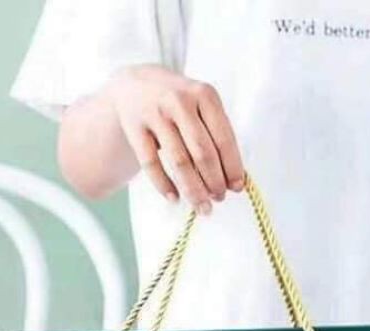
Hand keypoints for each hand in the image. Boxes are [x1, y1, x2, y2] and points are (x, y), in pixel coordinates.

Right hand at [106, 65, 243, 213]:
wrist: (135, 84)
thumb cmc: (180, 103)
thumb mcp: (202, 106)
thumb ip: (217, 135)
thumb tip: (232, 180)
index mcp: (204, 95)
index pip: (224, 139)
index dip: (232, 168)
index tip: (236, 188)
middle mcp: (179, 101)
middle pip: (202, 153)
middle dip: (214, 182)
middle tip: (219, 199)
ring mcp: (154, 113)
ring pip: (179, 161)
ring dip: (193, 190)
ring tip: (203, 207)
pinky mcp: (134, 127)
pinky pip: (151, 163)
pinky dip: (164, 185)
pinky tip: (175, 199)